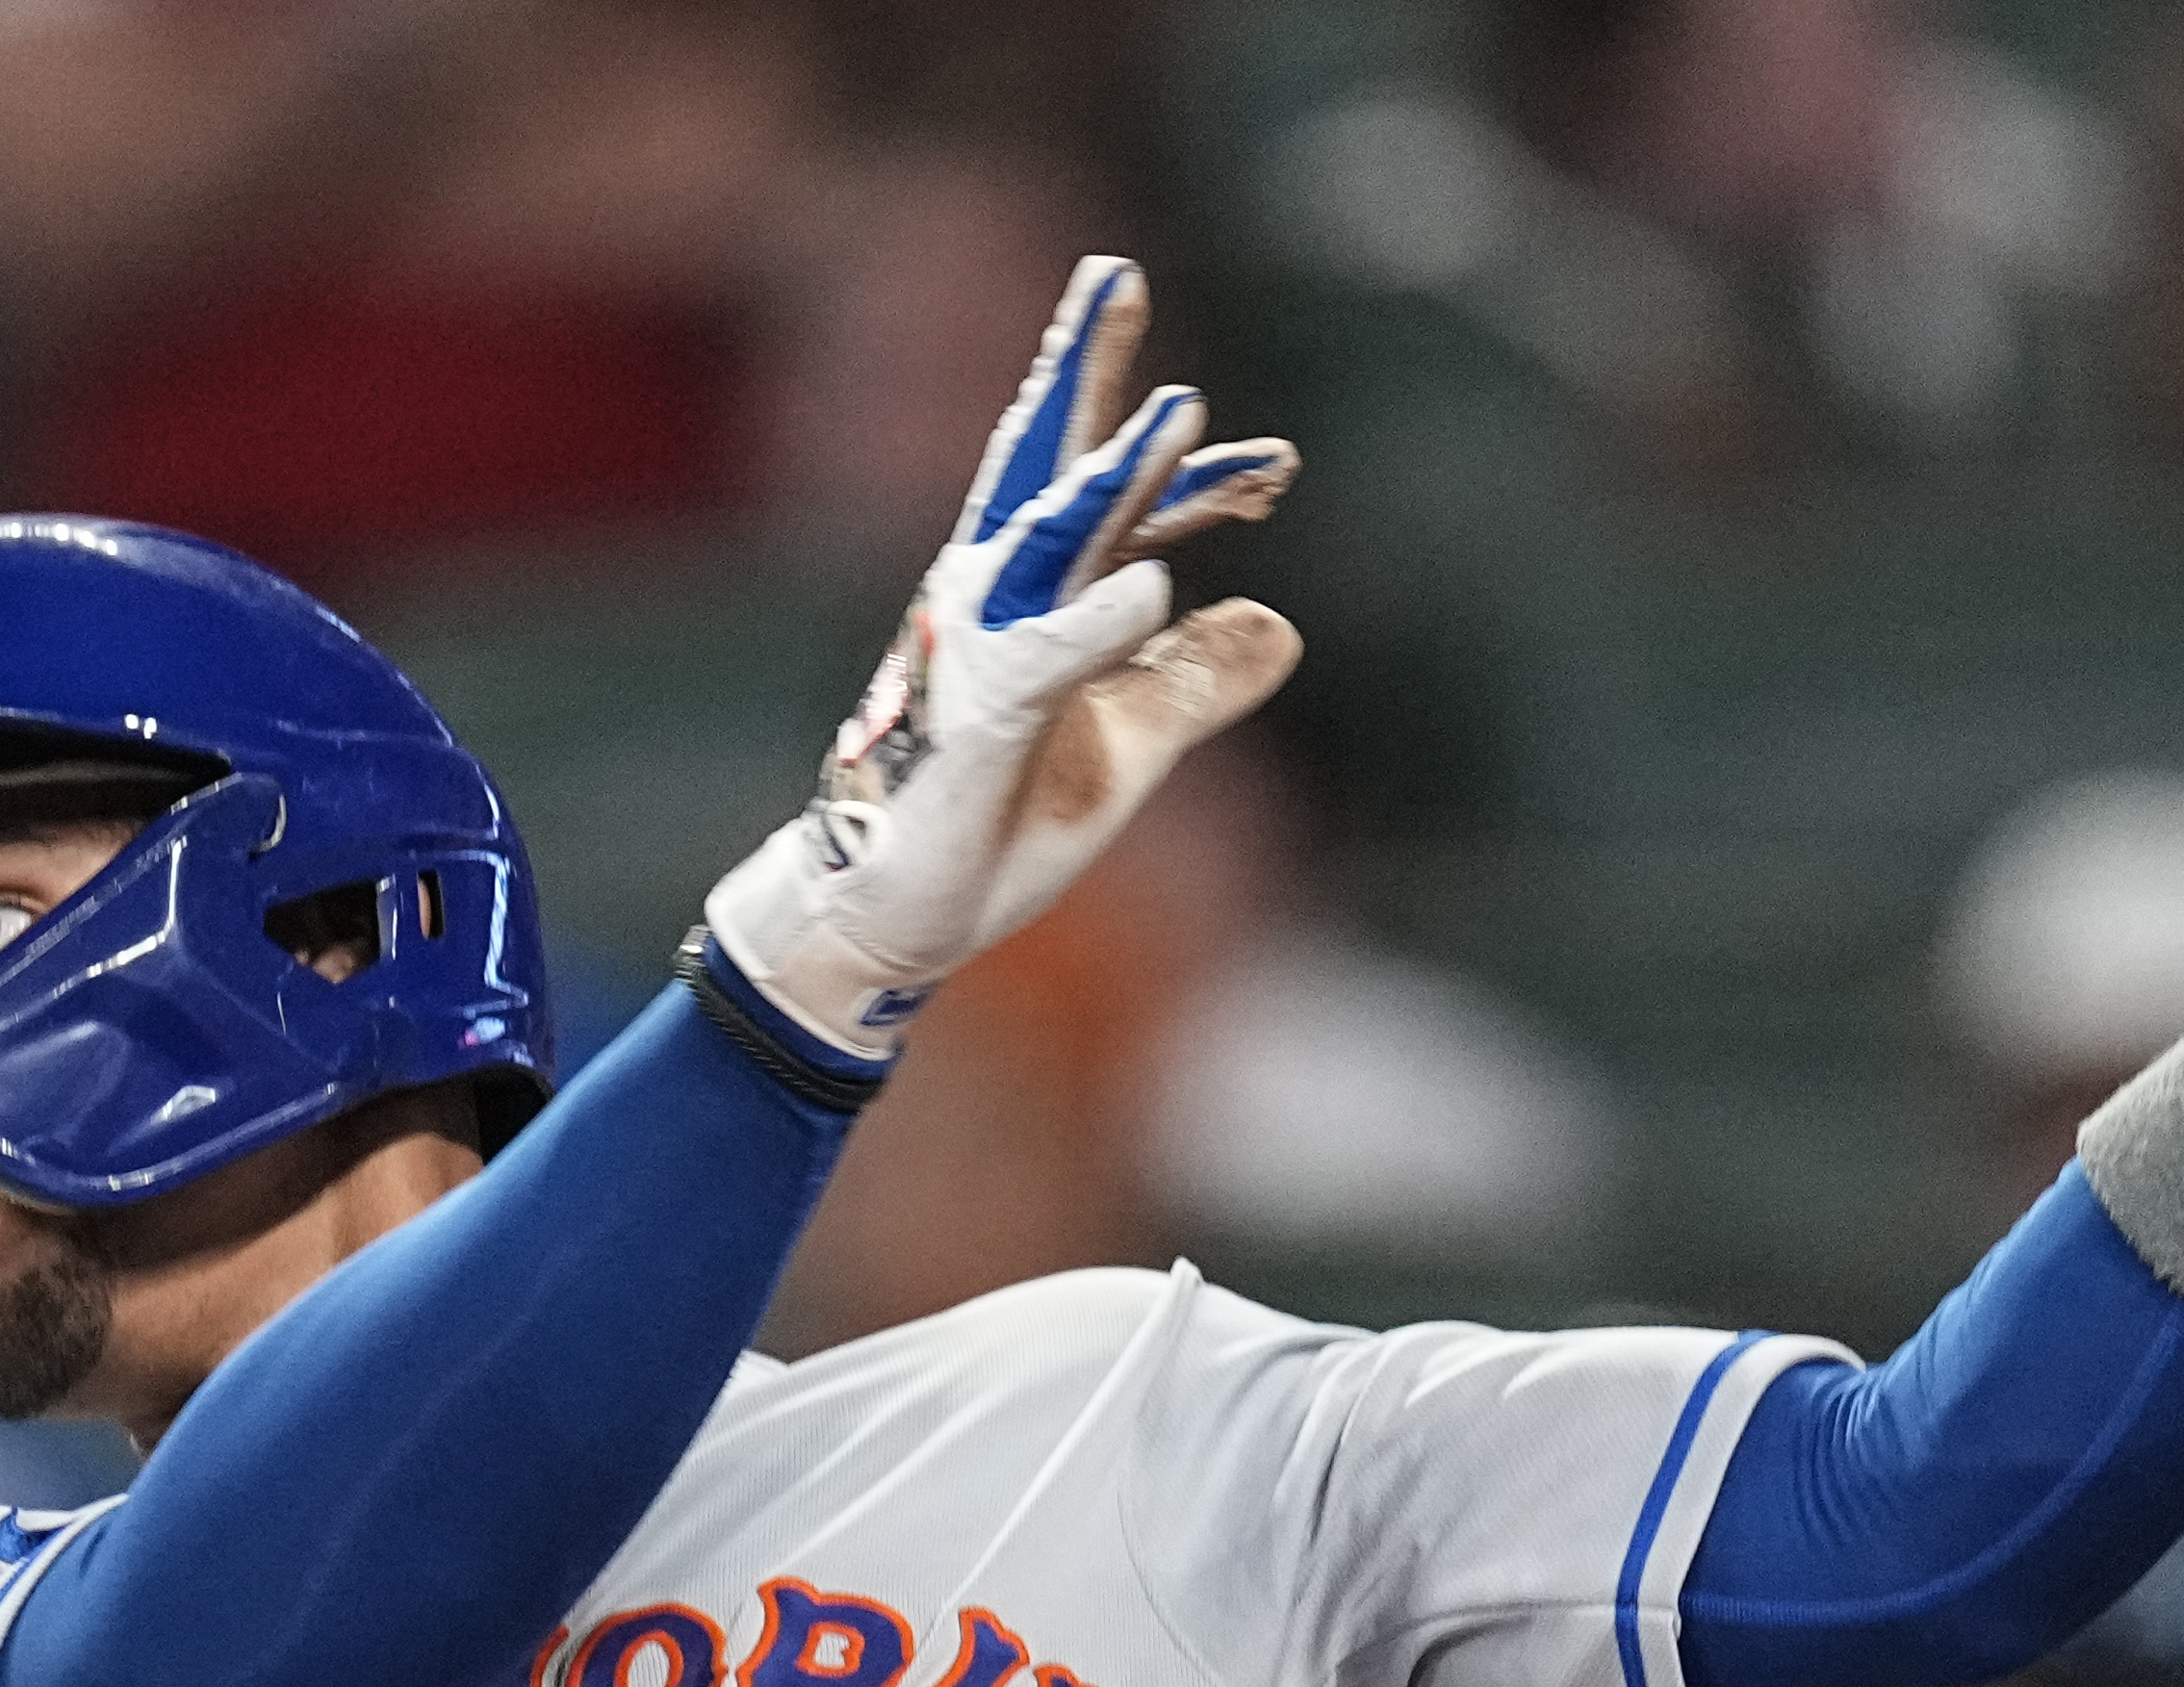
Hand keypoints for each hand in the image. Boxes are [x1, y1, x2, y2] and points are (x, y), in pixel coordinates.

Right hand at [694, 256, 1301, 1069]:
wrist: (902, 914)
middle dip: (1083, 370)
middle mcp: (997, 602)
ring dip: (1115, 478)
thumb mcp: (1127, 742)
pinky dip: (1095, 625)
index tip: (1281, 464)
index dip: (1195, 478)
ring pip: (1053, 543)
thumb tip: (1277, 623)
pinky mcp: (974, 722)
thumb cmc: (996, 819)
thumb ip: (1194, 680)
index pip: (1117, 510)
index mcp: (1035, 601)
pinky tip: (1151, 590)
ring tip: (1182, 415)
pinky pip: (1040, 661)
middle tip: (1116, 275)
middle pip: (1049, 466)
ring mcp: (979, 653)